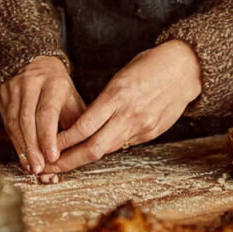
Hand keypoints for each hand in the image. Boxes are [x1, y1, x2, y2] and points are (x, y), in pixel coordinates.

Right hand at [0, 56, 84, 174]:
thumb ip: (76, 122)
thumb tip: (79, 152)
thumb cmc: (57, 87)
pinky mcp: (3, 96)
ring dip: (22, 147)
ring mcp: (13, 88)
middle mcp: (30, 82)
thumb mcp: (71, 98)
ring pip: (14, 122)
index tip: (52, 156)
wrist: (33, 63)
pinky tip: (23, 156)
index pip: (47, 111)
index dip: (48, 136)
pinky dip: (15, 142)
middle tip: (39, 168)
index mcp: (53, 82)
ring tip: (31, 166)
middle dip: (33, 146)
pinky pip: (7, 123)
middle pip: (28, 119)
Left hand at [48, 40, 200, 173]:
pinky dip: (107, 147)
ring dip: (85, 157)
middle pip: (94, 148)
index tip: (47, 146)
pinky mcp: (151, 134)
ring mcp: (142, 127)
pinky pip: (124, 144)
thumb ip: (106, 101)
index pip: (84, 125)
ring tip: (66, 161)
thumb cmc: (150, 65)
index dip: (63, 140)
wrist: (185, 69)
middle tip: (50, 166)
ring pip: (108, 150)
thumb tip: (87, 123)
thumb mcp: (122, 75)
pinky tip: (94, 149)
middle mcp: (129, 115)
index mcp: (118, 95)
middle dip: (69, 160)